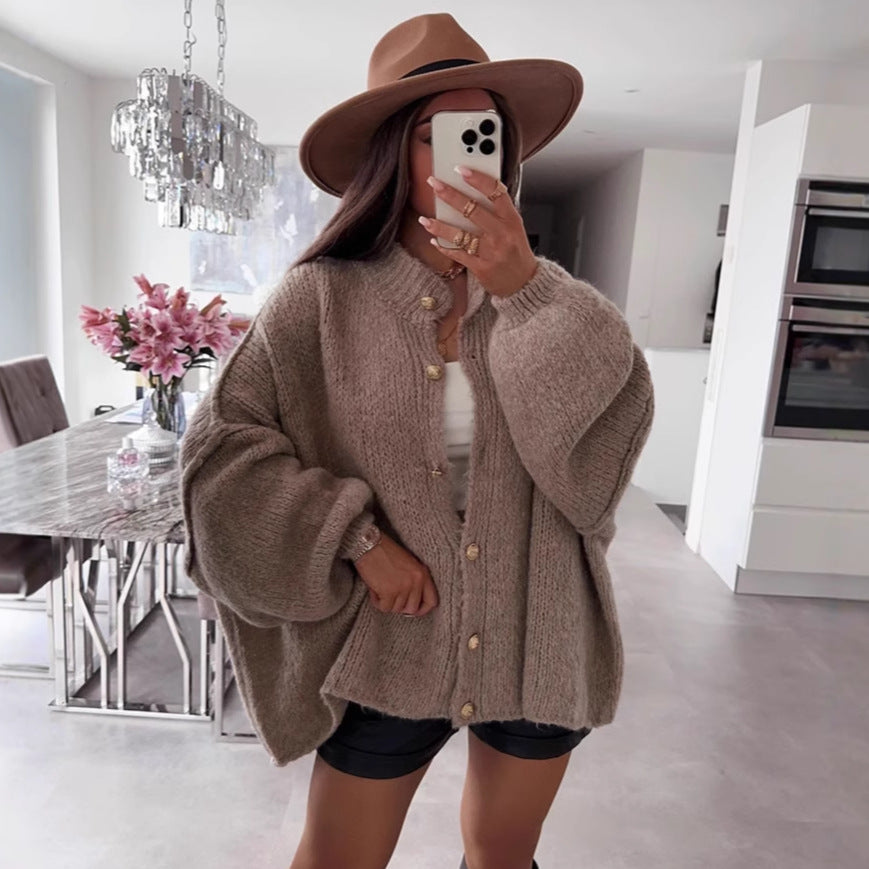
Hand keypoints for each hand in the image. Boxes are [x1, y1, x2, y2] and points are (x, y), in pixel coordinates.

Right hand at [354, 530, 438, 616]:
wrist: (369, 544)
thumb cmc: (385, 552)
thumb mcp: (408, 564)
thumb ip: (414, 581)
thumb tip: (411, 604)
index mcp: (423, 573)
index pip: (431, 601)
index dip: (422, 610)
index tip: (413, 611)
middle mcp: (416, 581)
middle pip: (412, 609)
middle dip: (399, 605)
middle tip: (389, 596)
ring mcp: (403, 587)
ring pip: (396, 609)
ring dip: (386, 601)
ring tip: (380, 586)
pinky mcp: (389, 592)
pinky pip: (384, 608)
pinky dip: (377, 601)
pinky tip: (374, 588)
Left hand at [418, 166, 537, 297]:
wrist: (524, 283)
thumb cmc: (516, 252)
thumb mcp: (514, 228)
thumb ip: (498, 211)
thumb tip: (473, 191)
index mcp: (512, 220)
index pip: (495, 193)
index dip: (477, 179)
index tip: (460, 169)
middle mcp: (502, 234)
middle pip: (472, 210)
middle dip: (450, 194)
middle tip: (433, 183)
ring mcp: (491, 252)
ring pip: (460, 234)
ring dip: (439, 226)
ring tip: (424, 219)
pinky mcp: (481, 268)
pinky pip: (458, 254)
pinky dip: (443, 247)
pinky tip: (434, 240)